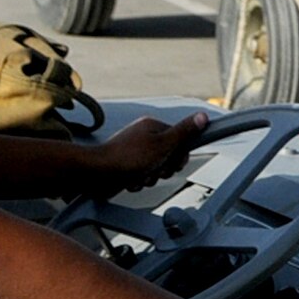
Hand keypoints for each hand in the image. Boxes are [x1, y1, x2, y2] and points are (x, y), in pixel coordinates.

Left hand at [84, 111, 207, 195]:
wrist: (96, 174)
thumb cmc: (127, 158)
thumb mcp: (163, 144)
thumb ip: (184, 132)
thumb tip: (202, 117)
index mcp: (153, 127)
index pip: (180, 140)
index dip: (179, 155)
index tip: (172, 160)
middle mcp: (144, 137)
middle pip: (169, 157)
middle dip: (163, 169)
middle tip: (153, 168)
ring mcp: (135, 152)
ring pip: (156, 169)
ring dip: (150, 177)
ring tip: (139, 175)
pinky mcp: (127, 165)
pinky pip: (143, 177)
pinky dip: (139, 181)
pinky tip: (131, 179)